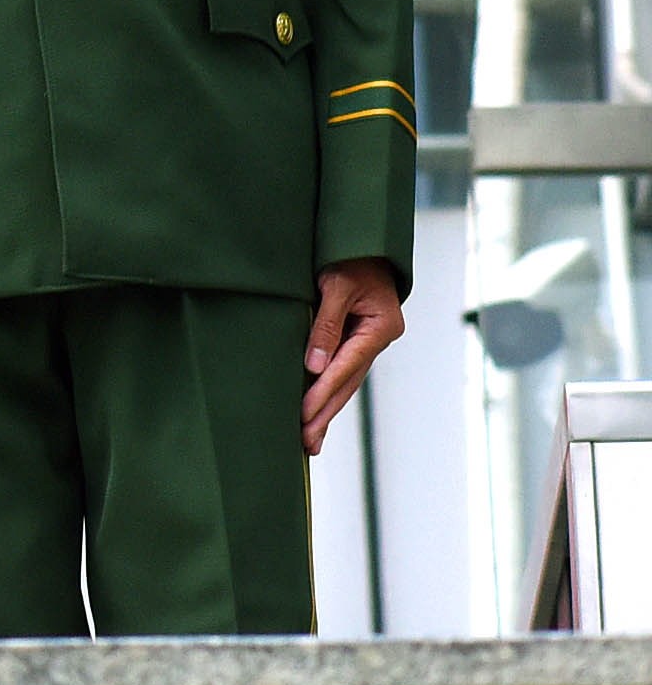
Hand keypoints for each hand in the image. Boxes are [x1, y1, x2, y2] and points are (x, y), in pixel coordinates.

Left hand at [304, 260, 410, 451]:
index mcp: (380, 327)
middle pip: (349, 383)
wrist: (366, 241)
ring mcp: (369, 341)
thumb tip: (313, 367)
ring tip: (310, 439)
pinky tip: (316, 411)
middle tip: (306, 442)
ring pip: (346, 382)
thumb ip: (326, 323)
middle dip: (325, 413)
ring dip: (327, 409)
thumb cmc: (350, 257)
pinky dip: (329, 391)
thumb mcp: (336, 283)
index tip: (303, 414)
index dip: (324, 391)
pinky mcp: (356, 339)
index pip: (347, 366)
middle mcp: (378, 339)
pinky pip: (342, 370)